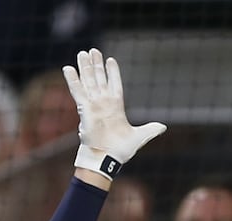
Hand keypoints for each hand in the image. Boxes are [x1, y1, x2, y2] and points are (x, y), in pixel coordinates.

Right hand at [62, 49, 166, 177]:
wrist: (107, 158)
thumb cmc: (121, 151)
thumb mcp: (139, 137)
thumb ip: (150, 129)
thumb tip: (163, 127)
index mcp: (116, 107)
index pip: (115, 85)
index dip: (113, 73)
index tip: (110, 60)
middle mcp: (104, 104)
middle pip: (100, 79)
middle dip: (97, 65)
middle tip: (93, 51)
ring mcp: (94, 105)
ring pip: (89, 81)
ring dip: (86, 67)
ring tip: (83, 53)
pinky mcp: (84, 109)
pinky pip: (78, 91)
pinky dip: (73, 80)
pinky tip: (68, 68)